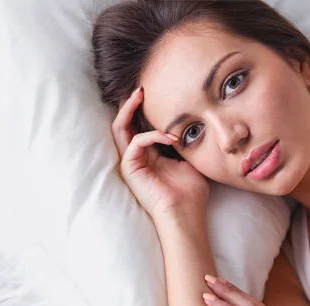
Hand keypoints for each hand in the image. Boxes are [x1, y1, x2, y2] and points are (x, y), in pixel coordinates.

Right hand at [111, 87, 208, 219]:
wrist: (186, 213)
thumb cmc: (190, 192)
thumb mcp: (189, 160)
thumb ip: (182, 144)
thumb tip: (188, 125)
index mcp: (149, 156)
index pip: (138, 127)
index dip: (142, 110)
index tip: (154, 94)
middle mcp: (136, 158)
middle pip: (122, 125)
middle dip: (129, 104)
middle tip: (140, 88)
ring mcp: (131, 163)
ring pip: (119, 129)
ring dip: (129, 110)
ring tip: (140, 95)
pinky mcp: (130, 169)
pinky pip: (134, 143)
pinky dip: (151, 135)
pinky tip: (170, 137)